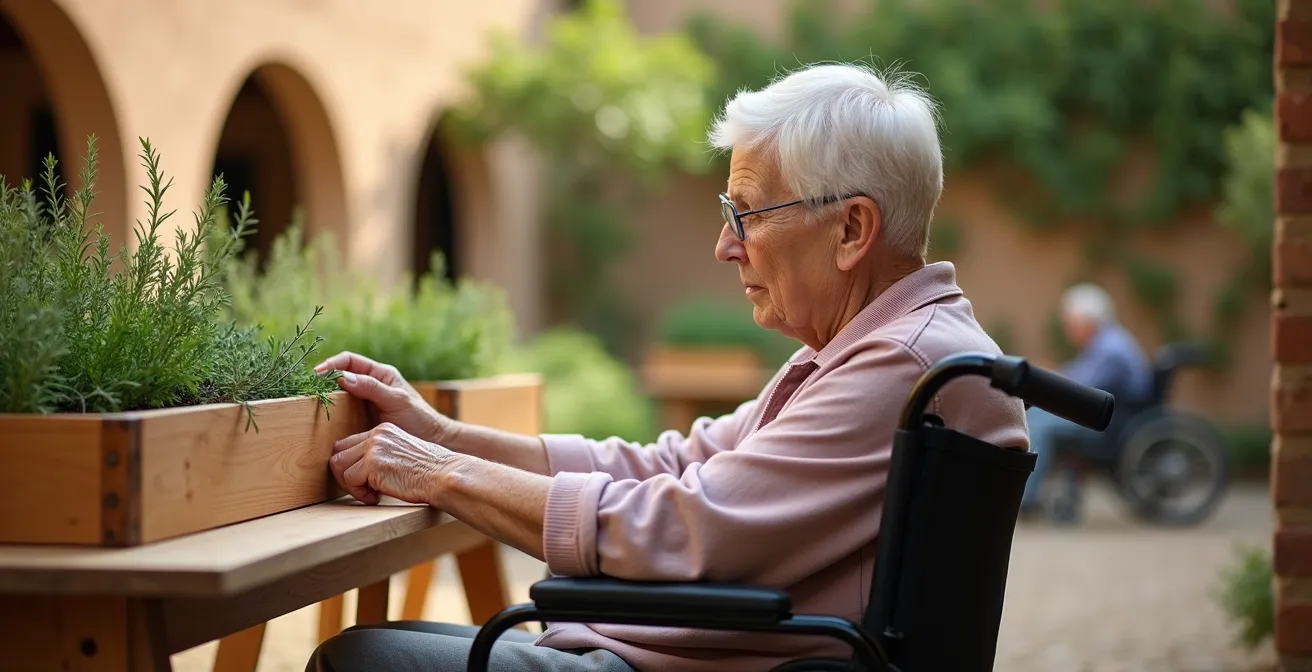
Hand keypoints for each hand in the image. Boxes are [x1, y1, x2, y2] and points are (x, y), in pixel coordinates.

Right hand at [315, 351, 450, 443]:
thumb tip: (343, 378)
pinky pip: (343, 413)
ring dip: (326, 397)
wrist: (431, 441)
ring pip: (340, 395)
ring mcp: (366, 403)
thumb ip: (373, 388)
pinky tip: (324, 421)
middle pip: (341, 376)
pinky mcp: (363, 419)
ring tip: (311, 403)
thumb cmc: (419, 419)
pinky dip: (332, 414)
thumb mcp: (397, 400)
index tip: (318, 374)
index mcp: (380, 374)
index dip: (332, 364)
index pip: (350, 361)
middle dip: (324, 380)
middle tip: (309, 389)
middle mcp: (371, 385)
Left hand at [330, 422, 451, 504]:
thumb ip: (381, 454)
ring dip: (351, 486)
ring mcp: (374, 447)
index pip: (348, 444)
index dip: (350, 465)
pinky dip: (360, 494)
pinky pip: (349, 480)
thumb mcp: (402, 454)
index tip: (364, 481)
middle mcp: (376, 434)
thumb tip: (357, 470)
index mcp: (383, 430)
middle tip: (364, 489)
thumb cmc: (430, 472)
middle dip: (345, 475)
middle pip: (337, 453)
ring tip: (371, 494)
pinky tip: (377, 497)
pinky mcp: (372, 463)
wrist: (444, 476)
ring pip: (339, 466)